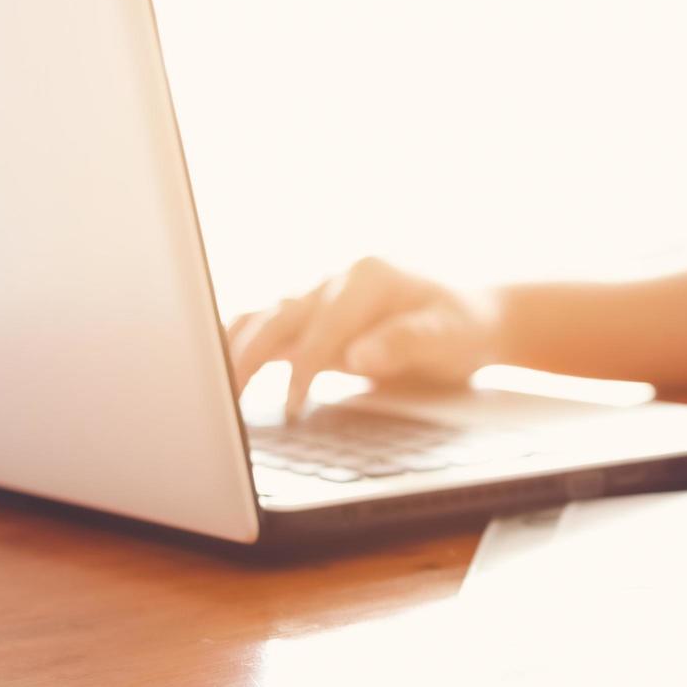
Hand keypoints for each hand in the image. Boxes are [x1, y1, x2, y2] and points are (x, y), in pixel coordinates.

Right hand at [226, 257, 499, 416]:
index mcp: (369, 275)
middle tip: (226, 403)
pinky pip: (269, 325)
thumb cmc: (463, 327)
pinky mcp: (314, 315)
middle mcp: (338, 277)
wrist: (474, 317)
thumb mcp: (450, 337)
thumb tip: (359, 355)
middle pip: (278, 315)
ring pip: (264, 317)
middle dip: (249, 358)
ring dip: (235, 351)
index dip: (303, 371)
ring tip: (212, 391)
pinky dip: (242, 345)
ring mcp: (322, 293)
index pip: (322, 329)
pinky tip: (221, 372)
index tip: (292, 410)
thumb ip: (406, 342)